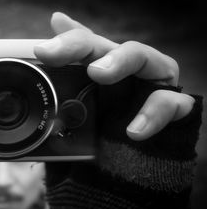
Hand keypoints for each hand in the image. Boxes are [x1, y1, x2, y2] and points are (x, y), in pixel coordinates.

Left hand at [34, 12, 194, 140]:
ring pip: (142, 57)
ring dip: (120, 60)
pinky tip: (134, 130)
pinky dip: (154, 112)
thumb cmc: (105, 131)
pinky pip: (171, 101)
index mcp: (99, 67)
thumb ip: (57, 94)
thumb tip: (34, 59)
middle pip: (104, 45)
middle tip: (52, 54)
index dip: (64, 42)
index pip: (82, 45)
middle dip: (79, 45)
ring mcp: (150, 83)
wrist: (132, 166)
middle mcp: (124, 68)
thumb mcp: (75, 117)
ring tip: (97, 73)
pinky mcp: (173, 106)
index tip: (40, 50)